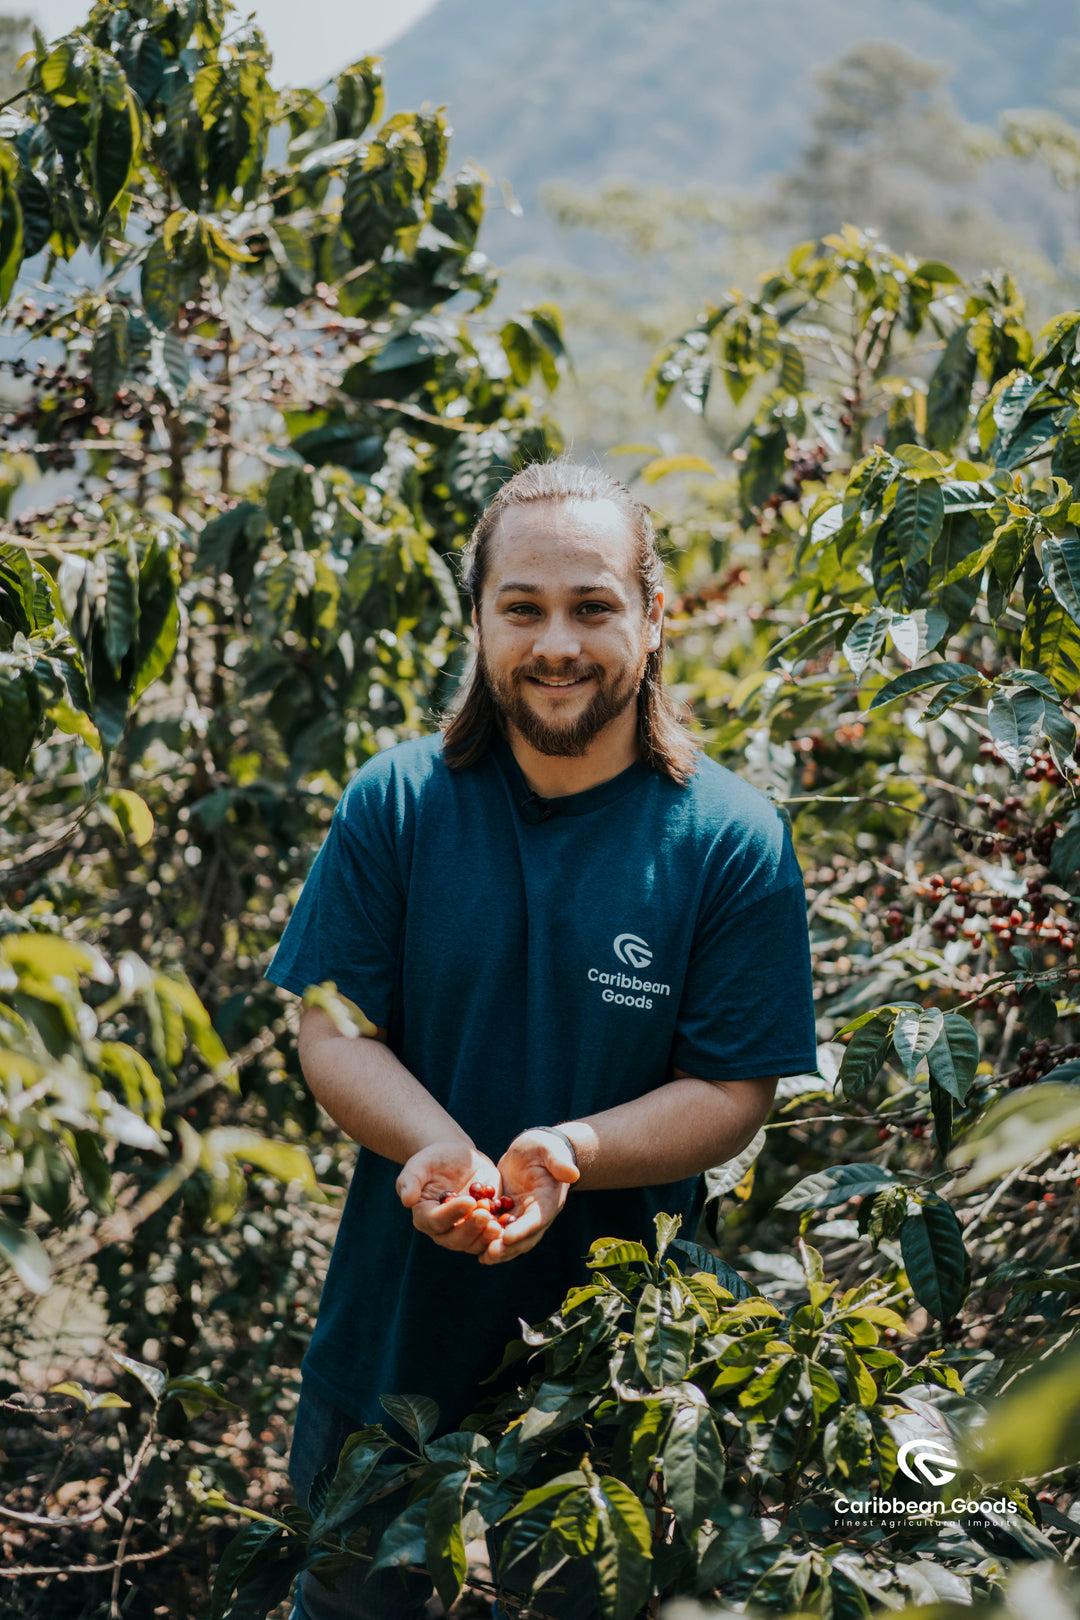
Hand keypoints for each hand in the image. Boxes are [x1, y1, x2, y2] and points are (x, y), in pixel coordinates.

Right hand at [396, 1141, 503, 1255]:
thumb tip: (407, 1200)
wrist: (458, 1159)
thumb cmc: (434, 1160)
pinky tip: (510, 1225)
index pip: (436, 1221)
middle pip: (456, 1239)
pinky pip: (491, 1238)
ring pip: (474, 1243)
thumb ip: (409, 1180)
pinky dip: (501, 1235)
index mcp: (425, 1217)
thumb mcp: (420, 1164)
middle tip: (486, 1215)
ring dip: (487, 1237)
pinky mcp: (483, 1228)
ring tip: (498, 1223)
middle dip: (472, 1229)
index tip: (469, 1201)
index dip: (452, 1214)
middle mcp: (443, 1230)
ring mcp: (464, 1232)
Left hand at [480, 1129, 579, 1265]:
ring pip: (513, 1240)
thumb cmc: (542, 1147)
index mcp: (548, 1201)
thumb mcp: (548, 1150)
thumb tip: (573, 1173)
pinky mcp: (509, 1215)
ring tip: (484, 1258)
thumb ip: (559, 1161)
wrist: (532, 1151)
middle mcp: (537, 1214)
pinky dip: (489, 1240)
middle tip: (491, 1254)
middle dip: (509, 1247)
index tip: (507, 1237)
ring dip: (499, 1250)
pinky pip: (500, 1231)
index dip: (523, 1230)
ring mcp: (523, 1217)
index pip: (537, 1219)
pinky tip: (474, 1247)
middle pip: (525, 1237)